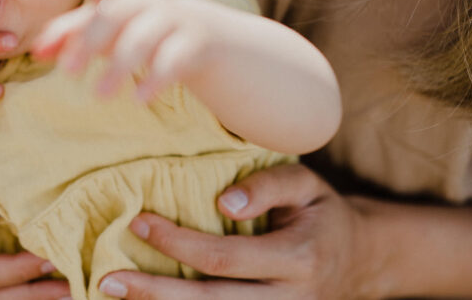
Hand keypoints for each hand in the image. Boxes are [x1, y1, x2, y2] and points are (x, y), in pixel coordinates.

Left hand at [33, 0, 226, 101]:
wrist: (198, 36)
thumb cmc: (135, 29)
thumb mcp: (102, 31)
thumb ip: (68, 37)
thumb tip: (36, 51)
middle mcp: (142, 1)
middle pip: (113, 14)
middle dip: (89, 41)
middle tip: (67, 73)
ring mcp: (170, 20)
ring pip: (141, 39)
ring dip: (118, 68)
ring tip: (98, 95)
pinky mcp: (192, 42)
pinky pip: (173, 59)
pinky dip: (155, 79)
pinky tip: (139, 99)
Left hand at [96, 163, 375, 298]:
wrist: (362, 259)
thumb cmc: (321, 211)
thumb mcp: (306, 183)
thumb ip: (268, 186)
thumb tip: (225, 202)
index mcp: (298, 258)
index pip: (223, 257)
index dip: (177, 242)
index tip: (137, 222)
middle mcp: (291, 299)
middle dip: (155, 291)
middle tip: (108, 279)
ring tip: (115, 296)